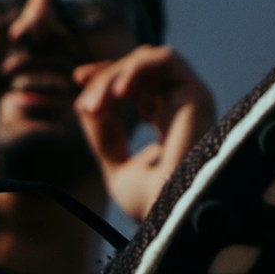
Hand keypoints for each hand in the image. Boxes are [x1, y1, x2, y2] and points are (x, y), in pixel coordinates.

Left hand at [73, 46, 217, 225]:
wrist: (173, 214)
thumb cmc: (151, 204)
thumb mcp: (115, 166)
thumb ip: (102, 134)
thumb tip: (85, 104)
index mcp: (169, 122)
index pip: (137, 85)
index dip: (107, 77)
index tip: (78, 80)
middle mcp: (182, 107)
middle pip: (139, 69)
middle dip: (106, 77)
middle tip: (86, 104)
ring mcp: (190, 98)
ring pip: (147, 61)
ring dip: (115, 76)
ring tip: (98, 104)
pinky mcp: (196, 92)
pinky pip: (164, 59)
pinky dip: (136, 68)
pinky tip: (117, 92)